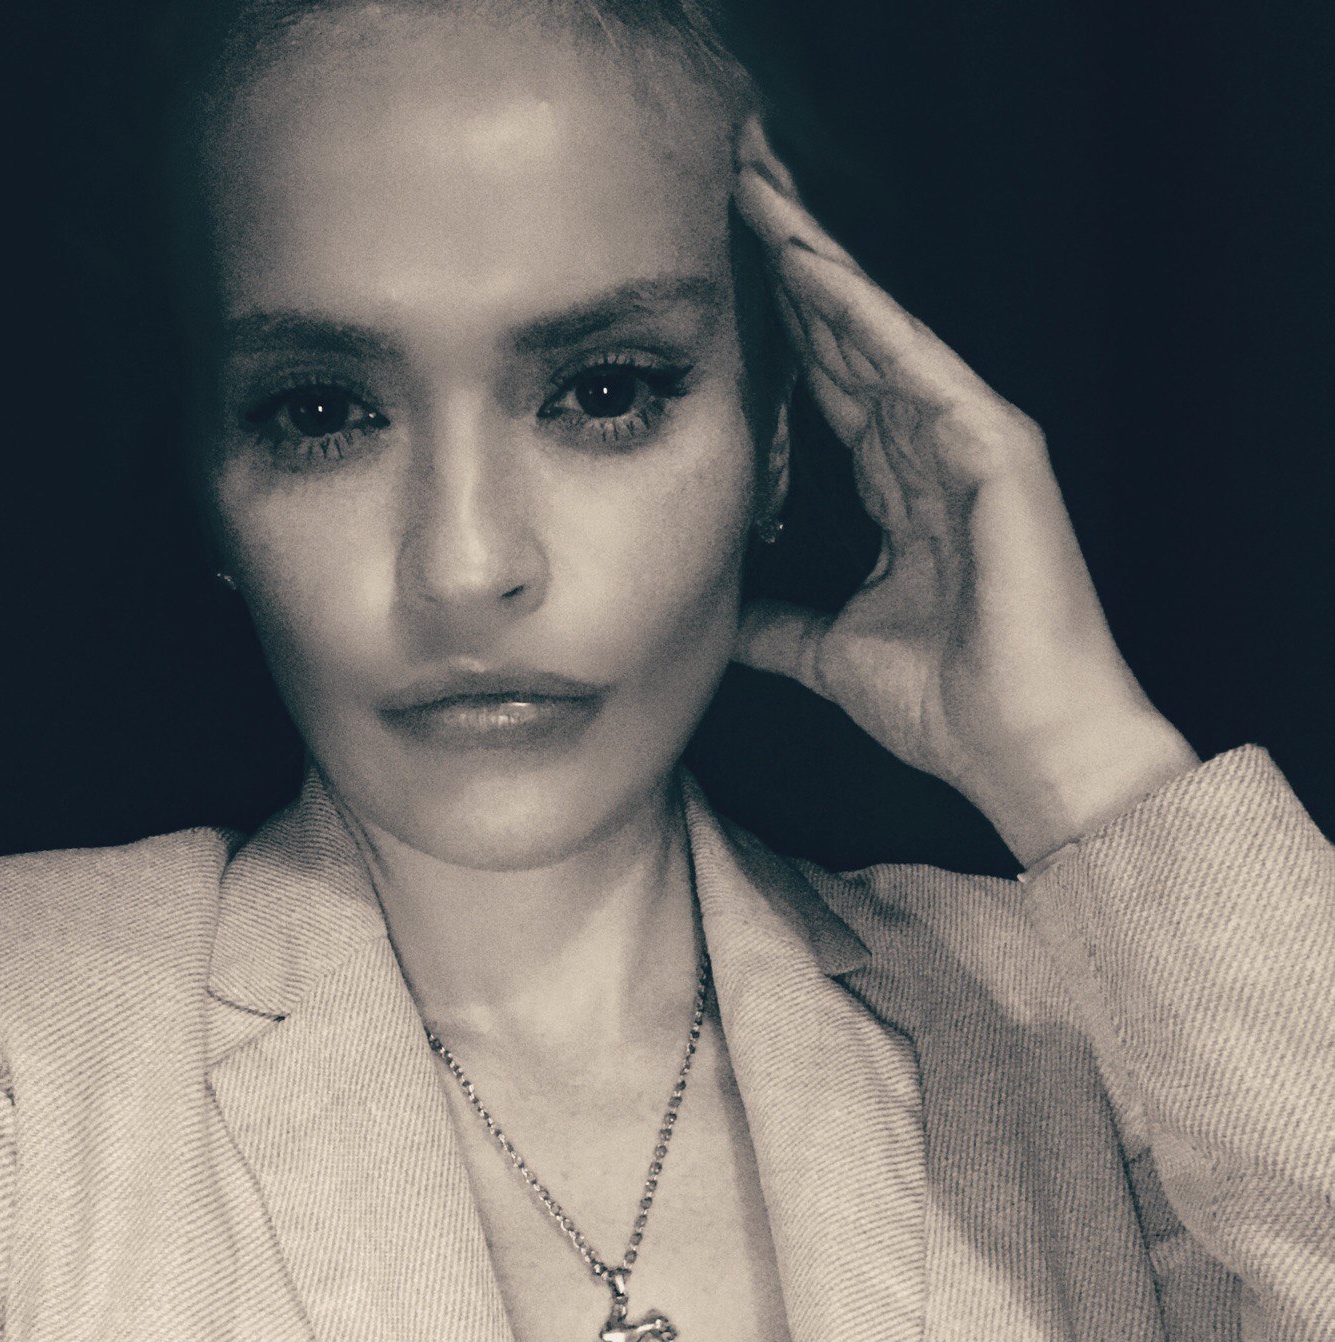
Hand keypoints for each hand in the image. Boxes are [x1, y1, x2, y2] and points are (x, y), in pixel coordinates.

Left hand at [732, 118, 1198, 867]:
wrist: (1024, 746)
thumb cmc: (950, 707)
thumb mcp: (830, 654)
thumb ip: (777, 626)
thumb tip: (716, 621)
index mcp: (906, 492)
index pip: (832, 392)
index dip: (778, 335)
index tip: (719, 281)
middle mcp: (938, 453)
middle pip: (852, 344)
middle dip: (792, 272)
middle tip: (733, 195)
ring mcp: (972, 443)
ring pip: (882, 337)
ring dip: (820, 269)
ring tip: (760, 204)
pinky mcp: (998, 449)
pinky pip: (921, 368)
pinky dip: (867, 321)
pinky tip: (814, 274)